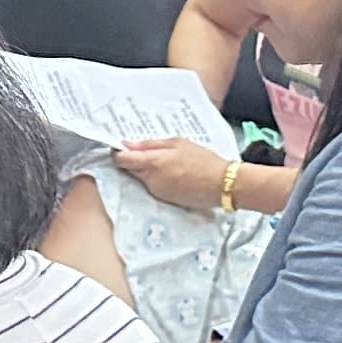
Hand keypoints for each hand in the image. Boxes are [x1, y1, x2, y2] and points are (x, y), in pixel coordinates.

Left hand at [113, 136, 233, 212]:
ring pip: (142, 178)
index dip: (118, 153)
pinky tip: (174, 175)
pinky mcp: (164, 199)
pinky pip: (154, 186)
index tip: (121, 148)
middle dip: (134, 162)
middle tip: (150, 153)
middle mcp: (150, 179)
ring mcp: (156, 191)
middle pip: (130, 169)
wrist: (222, 184)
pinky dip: (158, 180)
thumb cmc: (202, 160)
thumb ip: (150, 144)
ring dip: (148, 171)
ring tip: (169, 164)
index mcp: (152, 162)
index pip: (122, 160)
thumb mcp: (178, 143)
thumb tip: (127, 144)